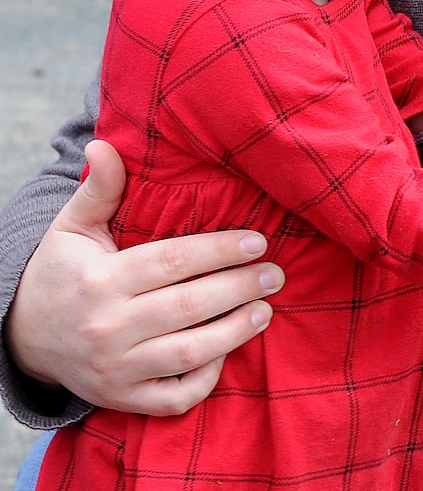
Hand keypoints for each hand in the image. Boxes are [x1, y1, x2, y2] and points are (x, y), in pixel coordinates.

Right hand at [5, 139, 284, 415]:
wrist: (23, 338)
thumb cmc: (62, 271)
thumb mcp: (72, 227)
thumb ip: (98, 189)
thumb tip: (104, 145)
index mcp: (100, 280)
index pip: (172, 262)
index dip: (220, 250)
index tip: (259, 241)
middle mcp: (106, 328)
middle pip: (188, 306)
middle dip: (240, 288)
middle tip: (276, 273)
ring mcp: (114, 369)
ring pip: (187, 353)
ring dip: (235, 332)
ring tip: (265, 309)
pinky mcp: (121, 399)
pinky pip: (172, 398)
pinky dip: (204, 379)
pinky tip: (228, 351)